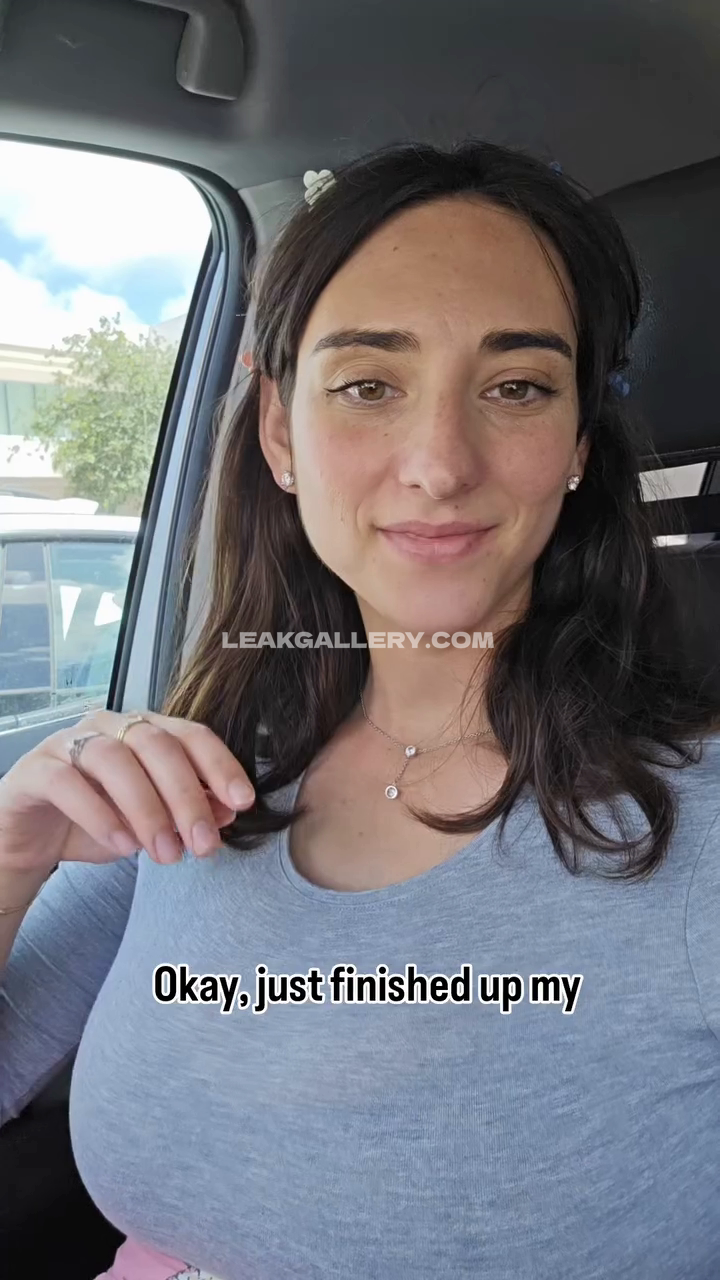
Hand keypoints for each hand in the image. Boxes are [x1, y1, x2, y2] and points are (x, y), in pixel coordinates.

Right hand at [0, 710, 254, 875]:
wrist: (31, 841)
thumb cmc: (96, 822)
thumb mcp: (152, 823)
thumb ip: (188, 811)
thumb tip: (228, 811)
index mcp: (143, 730)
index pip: (190, 734)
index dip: (220, 765)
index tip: (243, 802)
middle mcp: (108, 726)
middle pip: (157, 745)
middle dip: (187, 797)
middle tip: (203, 844)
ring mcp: (68, 742)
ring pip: (115, 760)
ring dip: (148, 810)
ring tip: (165, 853)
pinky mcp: (35, 769)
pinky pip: (68, 782)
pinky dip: (99, 814)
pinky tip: (123, 845)